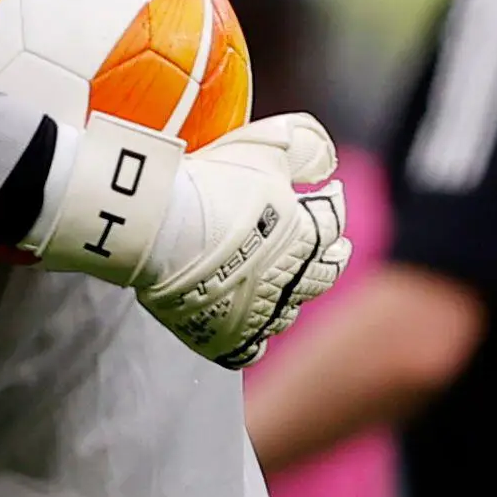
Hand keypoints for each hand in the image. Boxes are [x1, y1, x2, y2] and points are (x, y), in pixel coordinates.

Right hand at [26, 112, 350, 367]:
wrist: (162, 230)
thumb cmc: (216, 185)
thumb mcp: (268, 148)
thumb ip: (308, 147)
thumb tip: (331, 160)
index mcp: (307, 236)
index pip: (333, 221)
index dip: (333, 205)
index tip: (331, 196)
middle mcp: (292, 280)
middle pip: (324, 274)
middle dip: (331, 258)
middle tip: (335, 251)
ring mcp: (260, 314)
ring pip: (289, 313)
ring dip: (291, 298)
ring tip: (286, 287)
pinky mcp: (227, 338)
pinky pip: (252, 348)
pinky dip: (254, 338)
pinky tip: (249, 328)